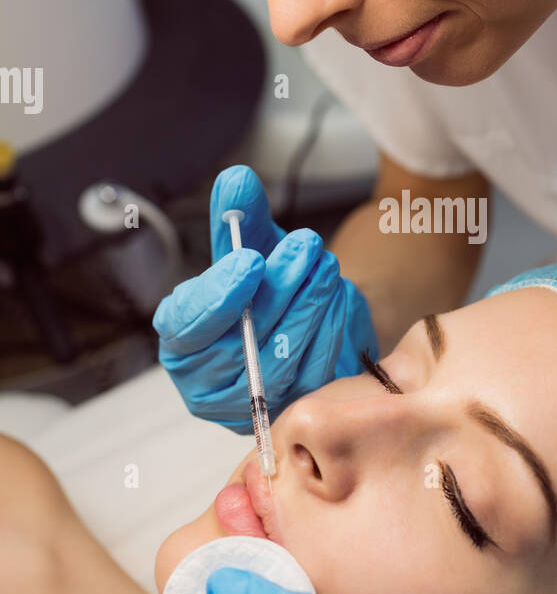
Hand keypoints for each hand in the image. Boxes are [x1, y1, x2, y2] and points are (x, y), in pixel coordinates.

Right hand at [152, 165, 376, 429]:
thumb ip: (240, 218)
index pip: (185, 328)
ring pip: (283, 361)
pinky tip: (336, 297)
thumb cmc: (270, 285)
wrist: (315, 317)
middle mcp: (210, 383)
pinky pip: (318, 376)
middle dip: (277, 293)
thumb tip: (236, 181)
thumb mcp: (253, 245)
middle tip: (304, 247)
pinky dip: (330, 330)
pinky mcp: (297, 412)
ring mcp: (256, 405)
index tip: (249, 261)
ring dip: (309, 305)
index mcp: (184, 342)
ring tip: (325, 264)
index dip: (216, 297)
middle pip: (240, 348)